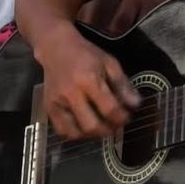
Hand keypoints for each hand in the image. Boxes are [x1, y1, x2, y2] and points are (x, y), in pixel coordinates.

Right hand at [35, 25, 138, 140]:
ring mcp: (57, 102)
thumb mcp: (109, 63)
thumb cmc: (86, 54)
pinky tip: (84, 127)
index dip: (121, 118)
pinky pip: (61, 130)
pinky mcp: (48, 107)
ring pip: (75, 132)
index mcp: (89, 80)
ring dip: (92, 135)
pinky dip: (74, 134)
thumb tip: (136, 105)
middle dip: (108, 130)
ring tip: (101, 127)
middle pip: (91, 125)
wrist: (56, 48)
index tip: (127, 117)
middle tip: (115, 126)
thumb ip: (123, 84)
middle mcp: (71, 93)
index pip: (109, 108)